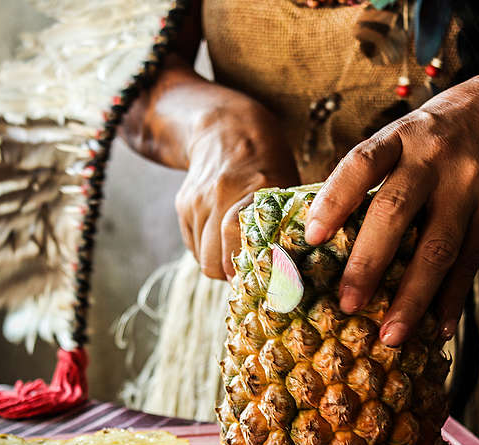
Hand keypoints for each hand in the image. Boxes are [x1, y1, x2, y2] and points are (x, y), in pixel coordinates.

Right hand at [177, 105, 299, 279]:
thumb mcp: (288, 185)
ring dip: (219, 264)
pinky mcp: (183, 204)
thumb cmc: (267, 161)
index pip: (240, 245)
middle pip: (214, 262)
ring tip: (238, 255)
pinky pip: (192, 245)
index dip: (250, 273)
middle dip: (232, 276)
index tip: (264, 283)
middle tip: (251, 274)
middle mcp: (221, 195)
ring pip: (202, 258)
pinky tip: (222, 239)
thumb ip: (289, 224)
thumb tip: (295, 271)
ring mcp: (197, 201)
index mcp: (255, 190)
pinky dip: (207, 250)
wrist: (226, 127)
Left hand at [304, 74, 478, 345]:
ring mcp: (468, 183)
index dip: (334, 199)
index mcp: (400, 135)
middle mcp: (433, 157)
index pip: (361, 164)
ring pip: (438, 247)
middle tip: (347, 304)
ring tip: (391, 336)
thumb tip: (321, 238)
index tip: (311, 237)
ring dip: (413, 298)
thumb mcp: (404, 134)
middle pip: (396, 211)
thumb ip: (372, 176)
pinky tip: (438, 329)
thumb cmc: (439, 133)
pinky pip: (472, 260)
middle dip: (369, 262)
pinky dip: (454, 298)